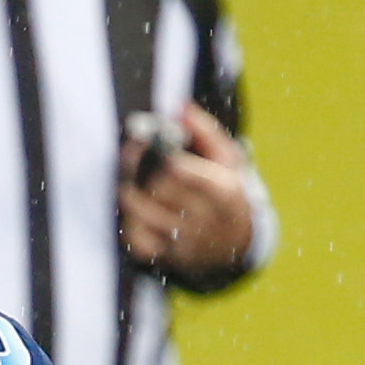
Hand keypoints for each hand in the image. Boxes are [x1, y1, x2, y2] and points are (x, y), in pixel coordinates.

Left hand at [118, 106, 257, 284]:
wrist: (234, 244)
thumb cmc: (226, 192)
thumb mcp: (228, 160)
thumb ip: (206, 132)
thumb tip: (181, 108)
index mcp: (222, 191)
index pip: (179, 170)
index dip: (156, 152)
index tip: (143, 138)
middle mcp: (203, 220)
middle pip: (157, 189)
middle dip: (140, 169)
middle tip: (130, 155)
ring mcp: (183, 242)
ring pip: (141, 213)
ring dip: (131, 193)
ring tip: (132, 181)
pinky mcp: (166, 257)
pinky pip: (135, 238)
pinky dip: (129, 220)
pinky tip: (135, 209)